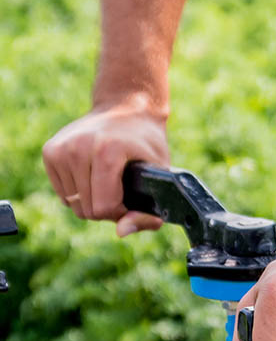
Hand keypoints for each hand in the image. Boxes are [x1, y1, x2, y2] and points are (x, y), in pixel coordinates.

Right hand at [42, 95, 169, 234]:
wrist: (126, 108)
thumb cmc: (147, 145)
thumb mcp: (160, 177)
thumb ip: (147, 212)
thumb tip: (121, 233)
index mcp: (106, 152)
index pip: (103, 208)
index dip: (120, 211)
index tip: (131, 196)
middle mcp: (78, 148)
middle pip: (86, 210)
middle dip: (106, 208)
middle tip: (121, 187)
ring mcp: (60, 148)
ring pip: (73, 205)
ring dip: (92, 200)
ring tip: (108, 179)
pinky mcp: (50, 151)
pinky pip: (63, 194)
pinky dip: (79, 192)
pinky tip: (92, 174)